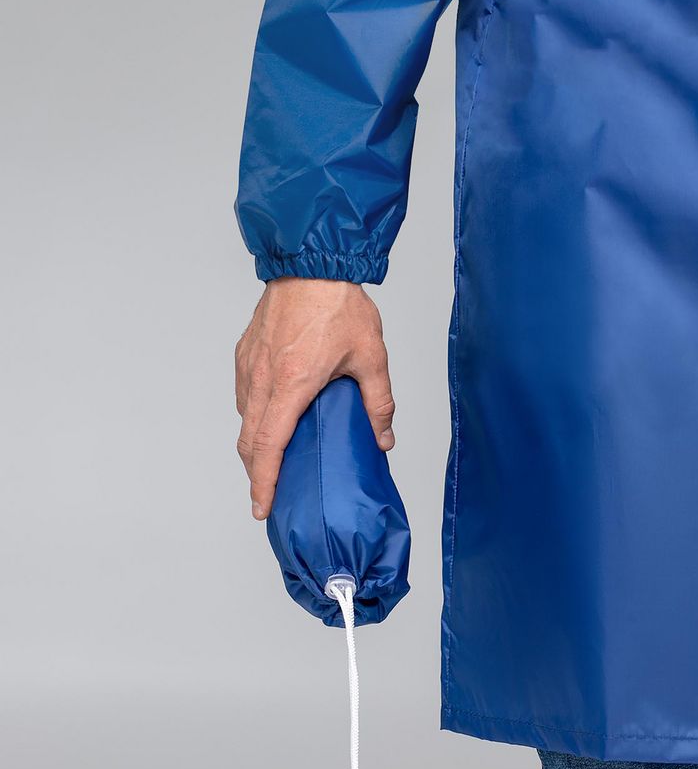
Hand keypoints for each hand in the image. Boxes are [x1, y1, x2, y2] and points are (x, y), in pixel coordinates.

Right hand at [235, 277, 394, 519]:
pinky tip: (272, 419)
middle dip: (256, 474)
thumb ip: (379, 403)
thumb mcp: (371, 357)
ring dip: (254, 446)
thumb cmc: (338, 304)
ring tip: (272, 463)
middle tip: (267, 495)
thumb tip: (383, 438)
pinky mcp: (246, 353)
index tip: (262, 506)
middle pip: (249, 441)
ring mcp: (250, 365)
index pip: (269, 447)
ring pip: (244, 418)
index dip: (264, 482)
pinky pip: (244, 395)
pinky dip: (253, 417)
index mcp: (291, 385)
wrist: (311, 262)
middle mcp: (262, 379)